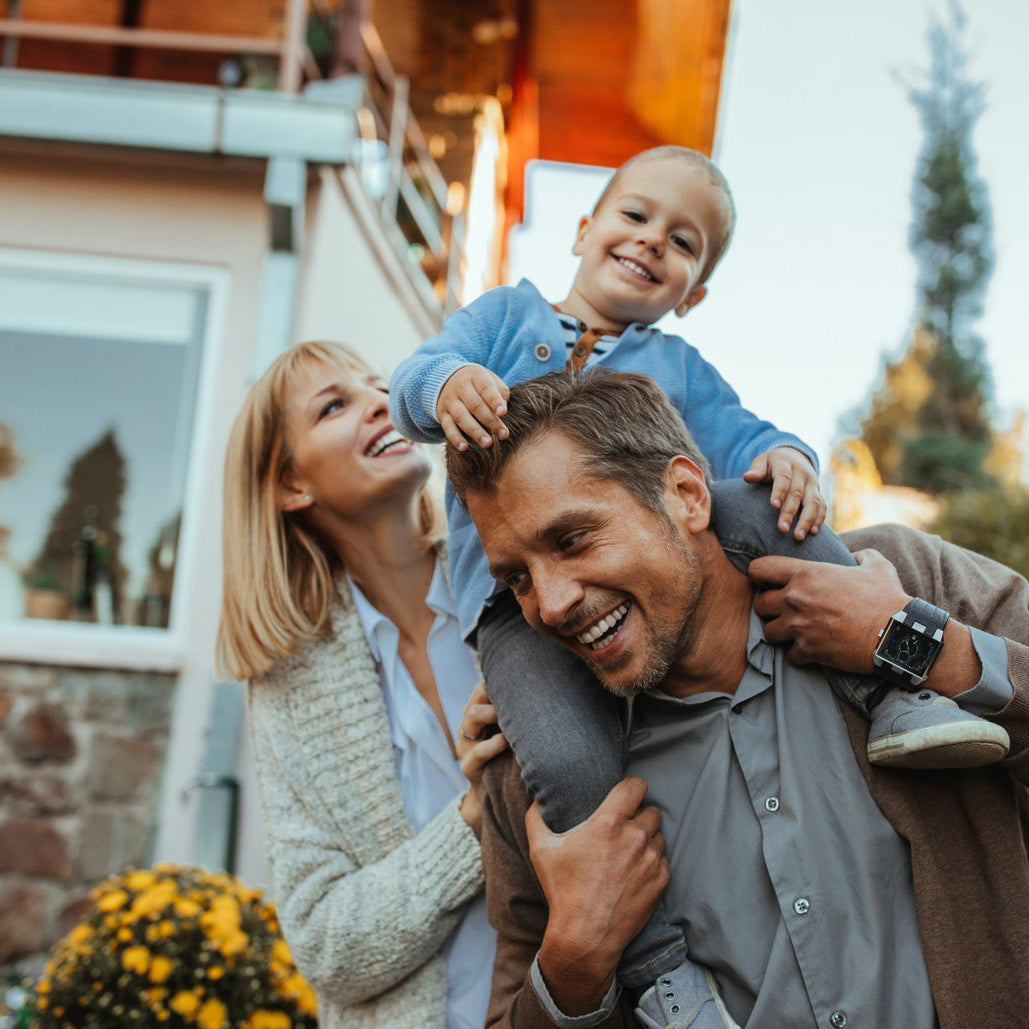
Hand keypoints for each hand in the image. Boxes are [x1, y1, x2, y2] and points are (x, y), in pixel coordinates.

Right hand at [436, 364, 510, 450]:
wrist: (448, 379)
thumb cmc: (479, 384)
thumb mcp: (491, 380)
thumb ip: (500, 393)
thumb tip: (502, 413)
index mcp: (476, 376)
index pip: (485, 388)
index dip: (494, 400)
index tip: (503, 413)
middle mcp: (460, 387)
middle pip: (475, 405)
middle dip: (490, 421)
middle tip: (503, 435)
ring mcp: (450, 401)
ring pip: (461, 417)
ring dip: (475, 432)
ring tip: (488, 444)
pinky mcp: (442, 414)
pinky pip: (447, 427)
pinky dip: (455, 438)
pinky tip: (464, 448)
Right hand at [456, 680, 507, 836]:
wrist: (496, 795)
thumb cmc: (510, 758)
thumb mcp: (511, 734)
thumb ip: (518, 716)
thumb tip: (549, 692)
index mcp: (476, 716)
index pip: (481, 689)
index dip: (499, 686)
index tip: (521, 689)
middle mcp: (468, 727)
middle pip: (478, 695)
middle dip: (497, 698)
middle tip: (519, 703)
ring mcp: (465, 746)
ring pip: (473, 716)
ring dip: (494, 713)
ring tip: (511, 719)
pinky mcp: (468, 767)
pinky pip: (479, 751)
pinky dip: (494, 744)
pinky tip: (507, 742)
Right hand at [530, 777, 668, 1014]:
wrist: (585, 936)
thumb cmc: (562, 891)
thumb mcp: (541, 851)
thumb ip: (536, 818)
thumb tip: (535, 800)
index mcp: (609, 823)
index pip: (637, 786)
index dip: (632, 787)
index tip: (625, 795)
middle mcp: (634, 837)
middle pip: (651, 810)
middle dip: (639, 815)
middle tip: (623, 828)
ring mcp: (650, 860)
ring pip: (658, 835)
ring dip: (647, 839)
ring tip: (628, 851)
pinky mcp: (660, 881)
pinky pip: (663, 860)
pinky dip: (653, 862)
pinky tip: (635, 871)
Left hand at [743, 446, 825, 539]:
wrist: (794, 456)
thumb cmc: (771, 464)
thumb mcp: (762, 462)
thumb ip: (756, 470)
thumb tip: (747, 477)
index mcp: (785, 464)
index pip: (783, 477)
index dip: (779, 491)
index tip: (774, 506)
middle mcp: (801, 473)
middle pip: (797, 493)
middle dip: (790, 512)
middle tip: (782, 529)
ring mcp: (812, 483)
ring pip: (813, 502)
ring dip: (807, 520)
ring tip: (798, 536)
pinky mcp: (818, 492)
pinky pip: (822, 506)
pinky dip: (819, 519)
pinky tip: (812, 532)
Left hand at [750, 549, 908, 672]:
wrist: (898, 634)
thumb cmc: (888, 598)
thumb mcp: (877, 566)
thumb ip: (862, 555)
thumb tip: (856, 554)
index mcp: (806, 573)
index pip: (759, 568)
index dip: (760, 575)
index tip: (769, 582)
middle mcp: (796, 599)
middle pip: (759, 604)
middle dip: (770, 608)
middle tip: (785, 611)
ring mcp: (799, 627)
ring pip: (768, 632)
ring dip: (780, 632)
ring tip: (796, 631)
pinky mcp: (808, 651)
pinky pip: (789, 655)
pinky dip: (798, 654)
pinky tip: (812, 649)